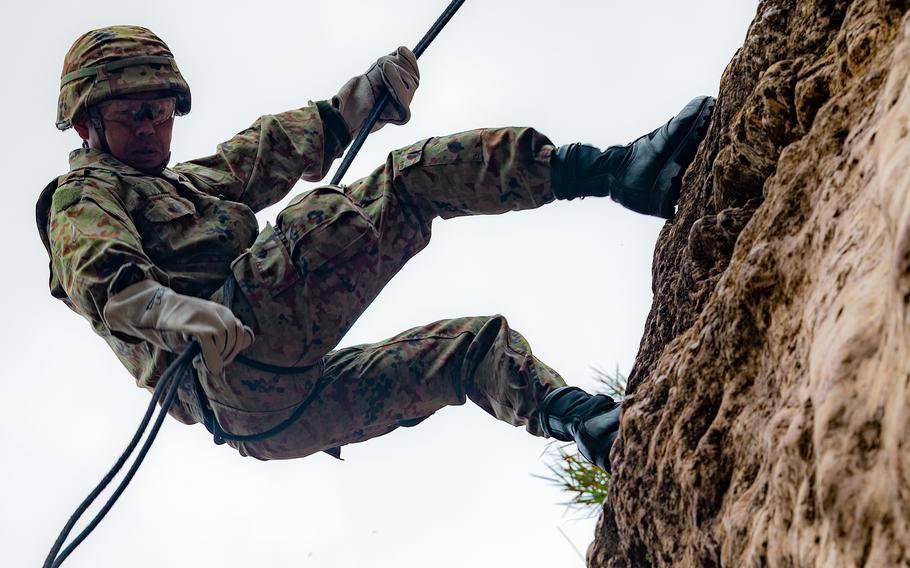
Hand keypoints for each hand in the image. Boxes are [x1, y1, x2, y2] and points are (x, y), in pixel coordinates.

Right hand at [103, 280, 254, 373]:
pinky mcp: (199, 326)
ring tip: (198, 361)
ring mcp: (212, 319)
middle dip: (224, 357)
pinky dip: (209, 360)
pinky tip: (197, 363)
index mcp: (226, 313)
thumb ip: (224, 334)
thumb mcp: (207, 325)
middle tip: (208, 362)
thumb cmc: (182, 322)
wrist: (158, 308)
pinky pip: (212, 348)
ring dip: (214, 358)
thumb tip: (244, 344)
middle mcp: (223, 313)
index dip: (233, 350)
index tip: (220, 358)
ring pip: (224, 345)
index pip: (242, 335)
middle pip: (235, 341)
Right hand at [332, 46, 419, 136]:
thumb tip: (336, 101)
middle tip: (380, 62)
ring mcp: (406, 90)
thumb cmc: (348, 107)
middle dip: (394, 70)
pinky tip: (399, 51)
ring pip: (411, 72)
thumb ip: (341, 105)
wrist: (354, 101)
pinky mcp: (404, 76)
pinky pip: (412, 65)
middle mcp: (403, 104)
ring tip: (379, 63)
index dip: (396, 84)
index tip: (384, 68)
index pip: (403, 101)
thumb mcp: (343, 106)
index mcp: (393, 116)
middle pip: (410, 84)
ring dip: (395, 62)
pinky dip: (407, 55)